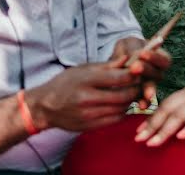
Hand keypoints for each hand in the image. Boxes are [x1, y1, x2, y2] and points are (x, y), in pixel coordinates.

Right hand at [27, 62, 141, 131]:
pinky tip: (121, 104)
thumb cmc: (65, 84)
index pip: (120, 78)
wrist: (45, 107)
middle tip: (139, 83)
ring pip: (122, 108)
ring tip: (131, 93)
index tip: (138, 71)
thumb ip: (107, 66)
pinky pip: (115, 120)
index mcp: (87, 80)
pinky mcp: (89, 127)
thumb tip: (128, 59)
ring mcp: (88, 115)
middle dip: (136, 89)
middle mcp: (87, 99)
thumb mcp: (83, 69)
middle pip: (124, 95)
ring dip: (131, 101)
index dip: (134, 74)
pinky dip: (122, 112)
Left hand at [110, 37, 171, 107]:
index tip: (142, 53)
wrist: (118, 60)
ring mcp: (151, 85)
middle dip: (146, 70)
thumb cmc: (127, 49)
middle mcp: (158, 73)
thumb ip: (130, 50)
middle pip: (157, 74)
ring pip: (152, 87)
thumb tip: (130, 57)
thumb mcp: (128, 44)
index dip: (154, 57)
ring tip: (146, 94)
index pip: (163, 59)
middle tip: (135, 67)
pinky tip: (141, 106)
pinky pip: (144, 99)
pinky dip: (143, 102)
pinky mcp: (141, 95)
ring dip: (148, 90)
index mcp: (160, 58)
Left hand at [135, 71, 184, 145]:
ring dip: (165, 130)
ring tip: (153, 143)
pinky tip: (181, 137)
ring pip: (180, 115)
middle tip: (139, 139)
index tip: (139, 131)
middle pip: (168, 109)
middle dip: (152, 125)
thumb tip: (179, 124)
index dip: (151, 118)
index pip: (165, 104)